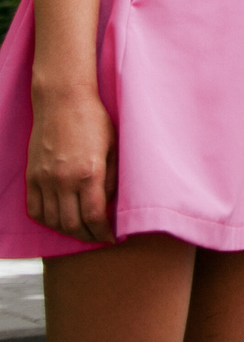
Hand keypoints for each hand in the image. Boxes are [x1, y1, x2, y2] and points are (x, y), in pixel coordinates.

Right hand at [26, 87, 113, 243]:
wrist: (63, 102)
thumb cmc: (94, 121)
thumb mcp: (113, 148)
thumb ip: (111, 179)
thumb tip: (108, 205)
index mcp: (89, 173)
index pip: (94, 217)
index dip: (103, 233)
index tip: (111, 239)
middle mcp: (64, 180)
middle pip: (72, 224)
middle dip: (87, 236)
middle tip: (98, 237)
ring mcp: (44, 179)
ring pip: (52, 220)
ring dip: (67, 230)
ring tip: (81, 230)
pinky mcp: (31, 176)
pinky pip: (34, 209)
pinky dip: (46, 220)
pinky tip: (58, 219)